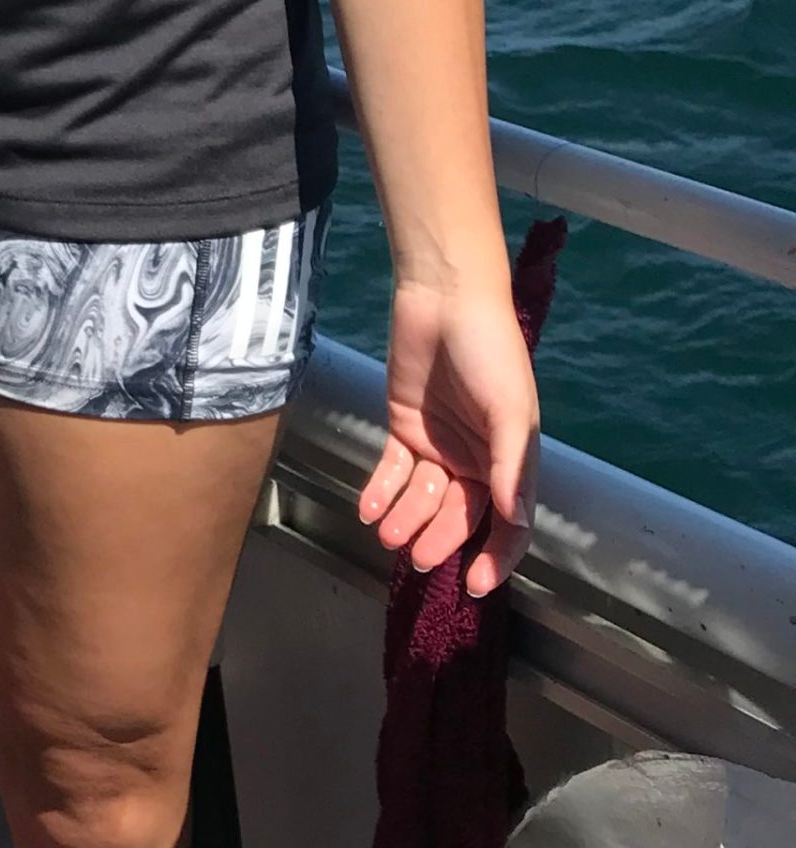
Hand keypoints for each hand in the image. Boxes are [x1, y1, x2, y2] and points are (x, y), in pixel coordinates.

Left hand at [362, 278, 540, 597]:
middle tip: (418, 558)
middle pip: (458, 515)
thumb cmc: (490, 353)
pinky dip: (381, 491)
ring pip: (422, 498)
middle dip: (439, 539)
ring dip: (406, 519)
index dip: (496, 556)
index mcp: (511, 462)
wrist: (444, 300)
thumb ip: (513, 467)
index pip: (507, 524)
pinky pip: (393, 470)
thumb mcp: (511, 411)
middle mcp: (476, 460)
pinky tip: (368, 509)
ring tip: (388, 535)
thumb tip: (517, 521)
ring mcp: (438, 445)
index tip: (476, 584)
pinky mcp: (403, 426)